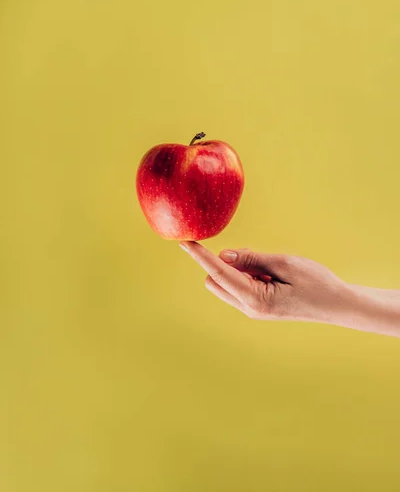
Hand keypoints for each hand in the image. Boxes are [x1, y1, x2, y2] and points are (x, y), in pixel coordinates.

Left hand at [179, 241, 349, 324]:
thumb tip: (223, 255)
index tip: (184, 241)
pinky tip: (273, 274)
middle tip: (258, 257)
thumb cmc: (317, 283)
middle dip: (225, 263)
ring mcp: (252, 310)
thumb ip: (251, 259)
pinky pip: (240, 285)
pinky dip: (247, 274)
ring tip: (271, 268)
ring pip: (227, 283)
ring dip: (238, 269)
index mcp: (254, 299)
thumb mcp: (284, 264)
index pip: (218, 272)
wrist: (338, 305)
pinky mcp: (257, 307)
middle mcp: (248, 308)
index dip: (200, 255)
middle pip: (217, 279)